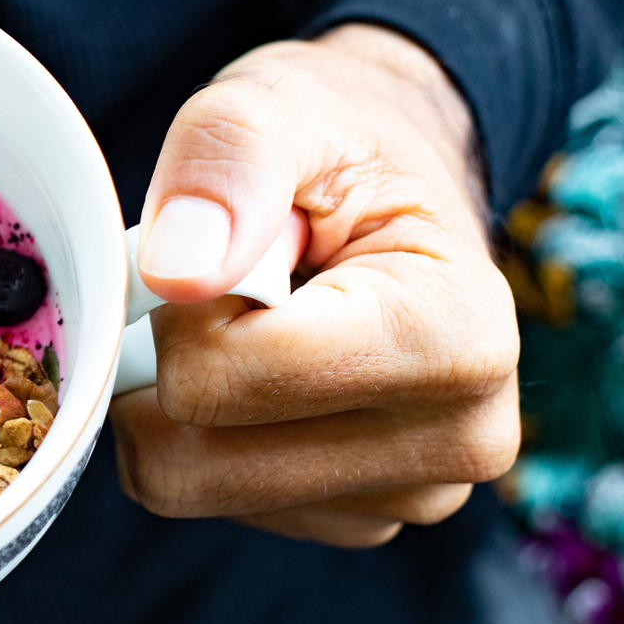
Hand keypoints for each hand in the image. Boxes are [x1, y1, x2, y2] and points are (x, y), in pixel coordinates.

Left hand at [111, 23, 517, 547]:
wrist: (391, 178)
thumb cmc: (335, 138)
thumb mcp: (275, 106)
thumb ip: (223, 165)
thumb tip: (175, 272)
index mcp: (456, 338)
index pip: (223, 380)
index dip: (177, 311)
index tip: (222, 250)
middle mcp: (457, 440)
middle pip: (192, 462)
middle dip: (166, 365)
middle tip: (218, 289)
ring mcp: (409, 494)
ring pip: (187, 488)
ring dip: (179, 402)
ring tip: (248, 322)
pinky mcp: (355, 517)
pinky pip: (206, 500)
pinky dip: (202, 434)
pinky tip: (258, 369)